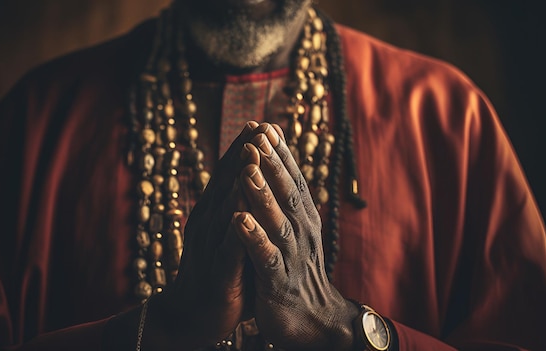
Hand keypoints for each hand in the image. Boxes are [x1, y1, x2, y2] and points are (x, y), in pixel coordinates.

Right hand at [148, 121, 259, 349]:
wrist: (192, 316)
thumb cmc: (220, 272)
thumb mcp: (230, 236)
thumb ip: (243, 212)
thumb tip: (262, 185)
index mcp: (214, 214)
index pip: (229, 176)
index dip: (243, 150)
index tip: (260, 124)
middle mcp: (208, 224)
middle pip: (225, 184)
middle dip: (242, 154)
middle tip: (258, 125)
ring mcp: (210, 247)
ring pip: (226, 209)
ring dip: (238, 182)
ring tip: (251, 155)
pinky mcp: (218, 273)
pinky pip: (228, 248)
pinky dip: (236, 228)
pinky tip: (243, 213)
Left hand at [233, 124, 359, 349]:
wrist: (311, 320)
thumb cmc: (295, 269)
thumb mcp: (294, 231)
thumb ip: (286, 202)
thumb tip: (277, 167)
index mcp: (302, 219)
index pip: (293, 180)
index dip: (280, 154)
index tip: (266, 125)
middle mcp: (301, 232)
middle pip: (287, 193)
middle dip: (272, 163)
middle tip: (259, 135)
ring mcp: (291, 257)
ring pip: (277, 221)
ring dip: (262, 194)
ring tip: (248, 170)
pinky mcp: (278, 282)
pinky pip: (265, 257)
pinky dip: (254, 237)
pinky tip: (239, 220)